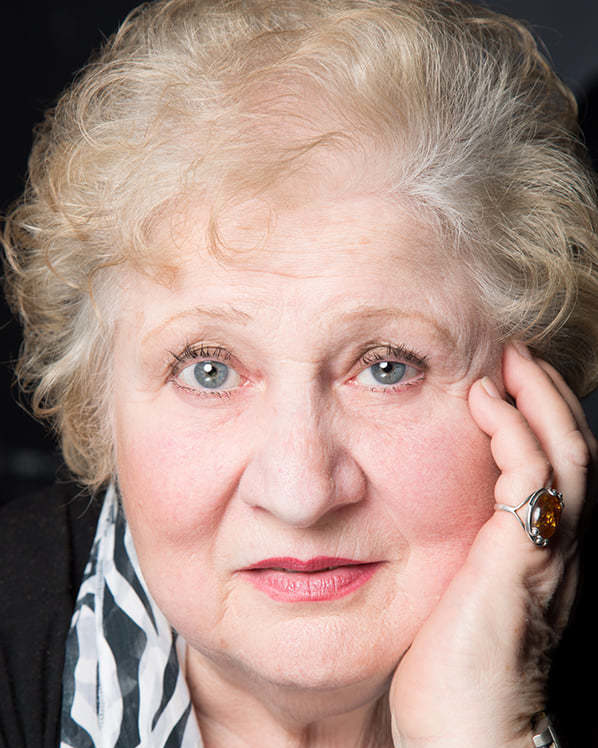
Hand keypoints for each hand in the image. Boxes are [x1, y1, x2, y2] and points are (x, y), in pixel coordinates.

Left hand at [388, 343, 596, 747]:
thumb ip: (450, 558)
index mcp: (540, 556)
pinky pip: (533, 475)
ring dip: (537, 399)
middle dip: (546, 397)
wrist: (464, 739)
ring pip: (568, 453)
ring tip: (507, 360)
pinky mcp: (525, 560)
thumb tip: (406, 524)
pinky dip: (513, 430)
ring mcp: (550, 555)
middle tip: (513, 354)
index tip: (501, 382)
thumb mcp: (450, 600)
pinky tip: (482, 401)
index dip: (538, 421)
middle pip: (574, 450)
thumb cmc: (446, 677)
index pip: (555, 469)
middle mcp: (559, 550)